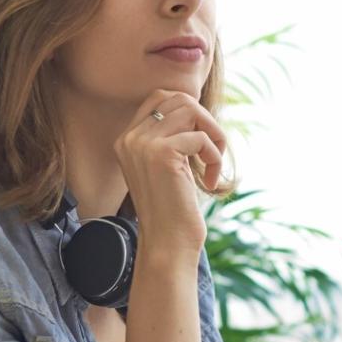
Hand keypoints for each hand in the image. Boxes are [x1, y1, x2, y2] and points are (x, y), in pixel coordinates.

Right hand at [113, 89, 226, 258]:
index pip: (159, 97)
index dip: (189, 109)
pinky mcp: (162, 154)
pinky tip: (209, 181)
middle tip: (213, 149)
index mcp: (126, 140)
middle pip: (177, 97)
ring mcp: (142, 144)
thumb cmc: (174, 209)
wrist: (167, 244)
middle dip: (205, 118)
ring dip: (213, 135)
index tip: (202, 138)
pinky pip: (202, 138)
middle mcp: (129, 138)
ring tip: (213, 162)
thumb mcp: (168, 166)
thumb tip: (196, 107)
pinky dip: (214, 157)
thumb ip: (171, 137)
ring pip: (191, 110)